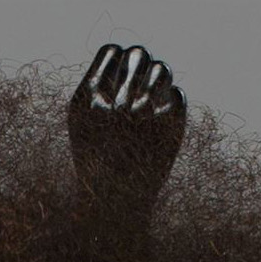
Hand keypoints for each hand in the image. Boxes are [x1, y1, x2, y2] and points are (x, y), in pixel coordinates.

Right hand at [67, 43, 187, 236]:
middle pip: (138, 53)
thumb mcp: (83, 124)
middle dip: (140, 64)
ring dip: (159, 79)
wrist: (117, 210)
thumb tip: (125, 54)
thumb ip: (99, 86)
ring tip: (151, 99)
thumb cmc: (97, 163)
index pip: (112, 51)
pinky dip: (170, 104)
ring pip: (162, 68)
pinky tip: (159, 122)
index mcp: (90, 102)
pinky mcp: (171, 128)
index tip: (119, 75)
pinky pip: (177, 94)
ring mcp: (146, 116)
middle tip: (139, 84)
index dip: (118, 59)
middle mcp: (117, 106)